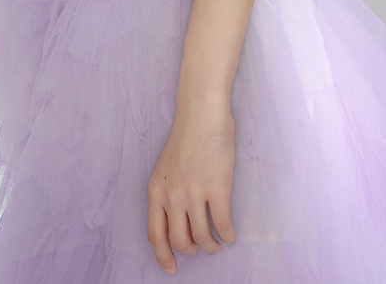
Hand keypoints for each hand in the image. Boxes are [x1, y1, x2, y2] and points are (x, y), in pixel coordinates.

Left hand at [144, 102, 236, 273]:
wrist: (201, 116)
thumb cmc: (186, 140)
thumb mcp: (164, 170)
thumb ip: (166, 196)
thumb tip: (177, 224)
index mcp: (155, 191)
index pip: (155, 235)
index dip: (163, 256)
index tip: (171, 269)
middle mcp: (172, 196)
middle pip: (180, 241)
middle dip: (192, 251)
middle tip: (201, 247)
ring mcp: (194, 193)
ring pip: (202, 238)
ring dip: (212, 246)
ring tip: (217, 243)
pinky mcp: (217, 189)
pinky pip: (223, 225)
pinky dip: (228, 236)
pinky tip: (230, 235)